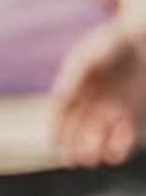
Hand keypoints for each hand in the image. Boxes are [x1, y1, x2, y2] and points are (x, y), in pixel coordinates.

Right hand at [52, 17, 145, 168]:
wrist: (141, 35)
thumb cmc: (113, 43)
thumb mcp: (90, 57)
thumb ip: (74, 77)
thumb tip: (60, 98)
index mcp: (73, 91)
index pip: (60, 119)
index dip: (57, 135)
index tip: (57, 148)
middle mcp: (90, 103)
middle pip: (78, 132)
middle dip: (76, 147)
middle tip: (78, 159)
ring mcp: (111, 108)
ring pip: (99, 137)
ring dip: (95, 150)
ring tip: (94, 159)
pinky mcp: (132, 112)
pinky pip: (123, 135)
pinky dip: (119, 146)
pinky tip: (117, 153)